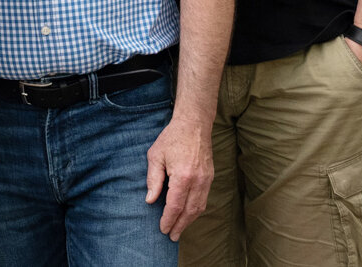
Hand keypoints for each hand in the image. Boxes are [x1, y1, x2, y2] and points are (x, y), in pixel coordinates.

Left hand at [145, 115, 212, 241]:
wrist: (194, 124)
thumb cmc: (172, 138)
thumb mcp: (155, 156)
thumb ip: (153, 179)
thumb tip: (150, 200)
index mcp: (183, 176)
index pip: (175, 205)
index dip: (168, 220)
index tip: (162, 229)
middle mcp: (198, 180)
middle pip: (189, 211)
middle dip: (180, 226)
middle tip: (171, 237)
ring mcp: (207, 179)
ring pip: (199, 207)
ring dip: (189, 221)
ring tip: (179, 229)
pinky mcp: (210, 177)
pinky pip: (204, 199)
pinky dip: (195, 210)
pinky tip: (187, 215)